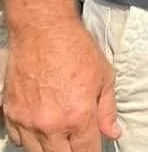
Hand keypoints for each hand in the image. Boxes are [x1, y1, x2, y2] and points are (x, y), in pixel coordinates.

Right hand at [2, 15, 119, 151]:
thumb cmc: (77, 50)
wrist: (43, 32)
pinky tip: (41, 127)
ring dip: (51, 147)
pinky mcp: (10, 114)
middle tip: (77, 141)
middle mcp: (50, 124)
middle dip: (72, 151)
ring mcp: (27, 121)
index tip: (93, 149)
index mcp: (78, 116)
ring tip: (60, 134)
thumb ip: (107, 110)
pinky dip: (30, 138)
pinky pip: (18, 139)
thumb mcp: (104, 77)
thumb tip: (113, 133)